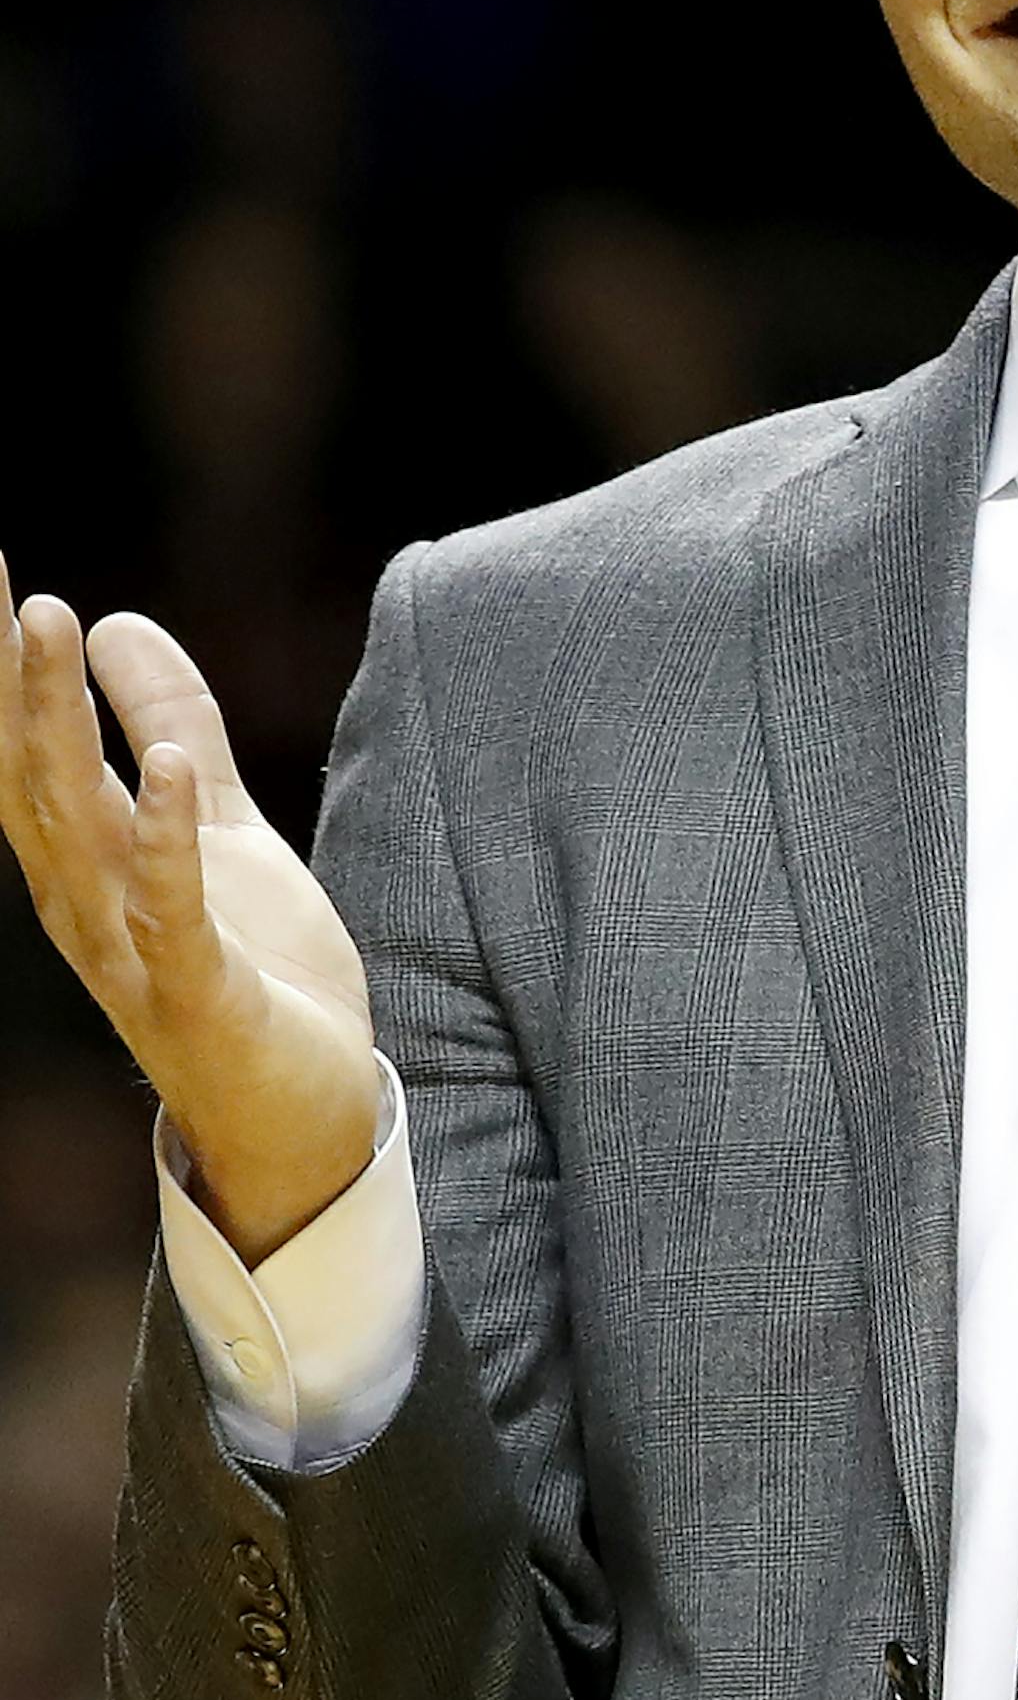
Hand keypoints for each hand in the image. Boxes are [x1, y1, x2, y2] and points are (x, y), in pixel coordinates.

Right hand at [0, 551, 378, 1265]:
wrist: (305, 1115)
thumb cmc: (254, 971)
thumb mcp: (219, 826)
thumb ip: (173, 725)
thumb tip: (115, 621)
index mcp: (85, 859)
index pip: (29, 746)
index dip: (8, 664)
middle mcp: (87, 901)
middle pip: (34, 772)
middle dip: (12, 677)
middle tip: (1, 584)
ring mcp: (132, 951)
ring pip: (81, 826)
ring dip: (63, 726)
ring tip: (54, 623)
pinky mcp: (197, 994)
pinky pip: (171, 910)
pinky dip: (161, 839)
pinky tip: (161, 768)